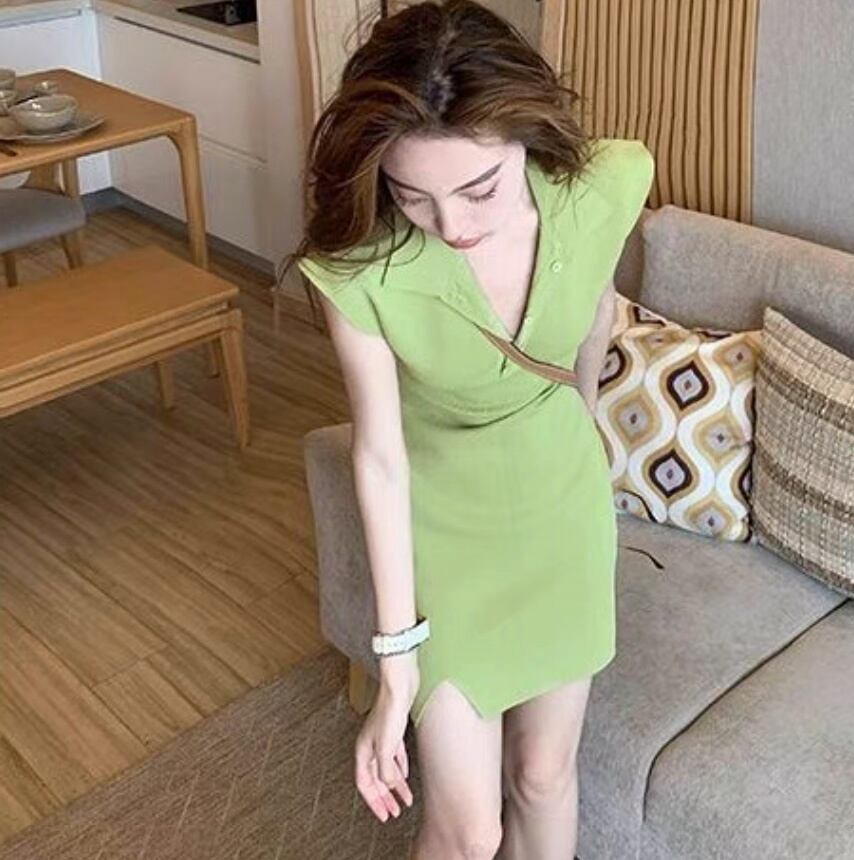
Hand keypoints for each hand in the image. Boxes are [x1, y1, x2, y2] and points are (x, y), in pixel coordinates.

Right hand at [354, 674, 417, 821]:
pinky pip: (395, 757)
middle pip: (375, 780)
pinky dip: (400, 769)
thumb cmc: (389, 711)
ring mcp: (381, 739)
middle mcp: (370, 747)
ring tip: (404, 800)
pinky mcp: (394, 732)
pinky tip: (405, 775)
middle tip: (394, 812)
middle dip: (385, 798)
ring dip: (395, 786)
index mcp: (363, 751)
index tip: (384, 815)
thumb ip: (386, 771)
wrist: (400, 688)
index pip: (365, 784)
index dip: (374, 802)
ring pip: (386, 770)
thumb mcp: (386, 747)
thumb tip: (389, 786)